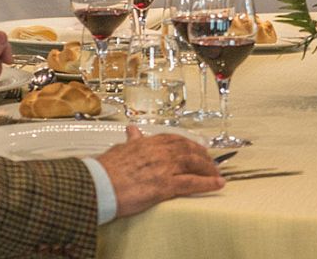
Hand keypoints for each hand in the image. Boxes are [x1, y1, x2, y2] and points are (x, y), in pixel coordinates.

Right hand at [97, 125, 224, 217]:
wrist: (99, 184)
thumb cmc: (105, 170)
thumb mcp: (119, 149)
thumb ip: (131, 140)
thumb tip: (132, 130)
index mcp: (149, 142)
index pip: (175, 139)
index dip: (188, 144)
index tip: (195, 148)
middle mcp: (160, 152)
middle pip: (189, 150)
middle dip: (202, 156)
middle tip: (211, 162)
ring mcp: (164, 168)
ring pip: (194, 164)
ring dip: (208, 169)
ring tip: (216, 174)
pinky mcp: (165, 185)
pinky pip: (192, 183)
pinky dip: (207, 183)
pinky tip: (217, 184)